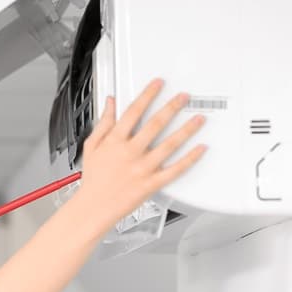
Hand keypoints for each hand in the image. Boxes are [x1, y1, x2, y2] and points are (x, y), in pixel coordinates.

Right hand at [78, 78, 206, 228]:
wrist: (94, 206)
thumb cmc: (93, 179)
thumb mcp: (91, 146)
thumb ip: (103, 123)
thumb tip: (110, 103)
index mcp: (115, 141)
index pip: (133, 112)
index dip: (147, 95)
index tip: (158, 84)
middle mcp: (130, 152)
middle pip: (155, 124)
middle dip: (171, 107)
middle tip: (183, 97)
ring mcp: (142, 168)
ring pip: (169, 145)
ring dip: (186, 129)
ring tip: (198, 119)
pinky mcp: (151, 183)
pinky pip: (175, 170)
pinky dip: (190, 159)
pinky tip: (200, 149)